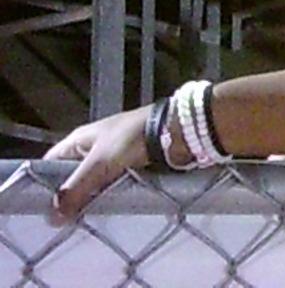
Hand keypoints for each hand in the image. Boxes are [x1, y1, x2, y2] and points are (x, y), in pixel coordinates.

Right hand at [44, 105, 151, 220]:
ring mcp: (112, 159)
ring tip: (81, 225)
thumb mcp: (100, 162)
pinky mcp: (129, 168)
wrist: (174, 130)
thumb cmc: (132, 138)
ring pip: (93, 185)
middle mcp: (92, 149)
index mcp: (79, 140)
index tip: (40, 210)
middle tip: (62, 224)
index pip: (49, 164)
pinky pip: (112, 187)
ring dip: (90, 201)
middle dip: (68, 198)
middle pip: (71, 178)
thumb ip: (77, 188)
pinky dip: (109, 199)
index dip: (42, 185)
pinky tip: (105, 216)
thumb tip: (52, 217)